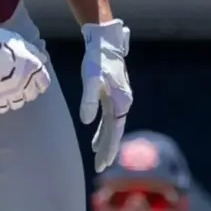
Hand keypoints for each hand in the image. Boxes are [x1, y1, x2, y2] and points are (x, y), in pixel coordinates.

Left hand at [78, 20, 131, 170]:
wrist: (105, 42)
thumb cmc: (97, 59)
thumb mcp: (90, 79)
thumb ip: (89, 100)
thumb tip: (87, 122)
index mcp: (121, 102)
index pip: (115, 131)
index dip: (109, 149)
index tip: (102, 165)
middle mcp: (124, 102)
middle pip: (116, 132)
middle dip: (109, 151)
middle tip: (100, 168)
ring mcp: (121, 99)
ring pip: (114, 126)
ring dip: (106, 142)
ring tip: (99, 158)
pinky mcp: (115, 95)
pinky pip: (110, 118)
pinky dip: (104, 130)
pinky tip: (97, 139)